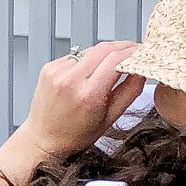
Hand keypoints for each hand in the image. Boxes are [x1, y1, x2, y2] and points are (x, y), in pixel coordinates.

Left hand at [3, 39, 144, 172]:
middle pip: (104, 48)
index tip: (142, 52)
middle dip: (122, 47)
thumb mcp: (111, 118)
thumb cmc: (75, 134)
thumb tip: (142, 70)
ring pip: (90, 50)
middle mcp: (71, 79)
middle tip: (133, 52)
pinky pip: (76, 55)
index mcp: (89, 94)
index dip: (133, 52)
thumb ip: (130, 91)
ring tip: (109, 67)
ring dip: (104, 54)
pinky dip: (86, 60)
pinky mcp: (49, 67)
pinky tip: (87, 74)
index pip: (116, 59)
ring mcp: (57, 71)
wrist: (43, 138)